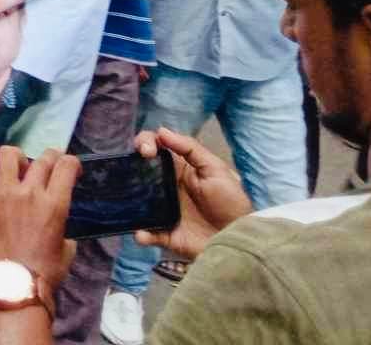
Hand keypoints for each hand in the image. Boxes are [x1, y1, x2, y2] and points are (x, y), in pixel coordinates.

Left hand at [0, 143, 78, 297]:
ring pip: (10, 155)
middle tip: (47, 165)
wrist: (13, 286)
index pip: (66, 167)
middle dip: (49, 158)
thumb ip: (63, 229)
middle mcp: (30, 192)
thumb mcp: (66, 250)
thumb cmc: (43, 273)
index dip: (71, 162)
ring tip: (19, 164)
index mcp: (55, 204)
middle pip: (42, 159)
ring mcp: (3, 192)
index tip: (70, 167)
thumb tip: (58, 224)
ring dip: (18, 156)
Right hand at [133, 128, 250, 259]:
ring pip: (136, 201)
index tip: (146, 151)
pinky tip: (142, 233)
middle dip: (129, 166)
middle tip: (134, 168)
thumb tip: (161, 131)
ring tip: (129, 201)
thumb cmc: (231, 202)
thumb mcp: (216, 170)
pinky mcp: (165, 234)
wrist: (242, 239)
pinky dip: (140, 234)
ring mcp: (163, 210)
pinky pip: (146, 233)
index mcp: (178, 169)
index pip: (155, 148)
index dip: (145, 143)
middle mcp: (166, 186)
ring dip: (128, 200)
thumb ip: (191, 149)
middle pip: (139, 171)